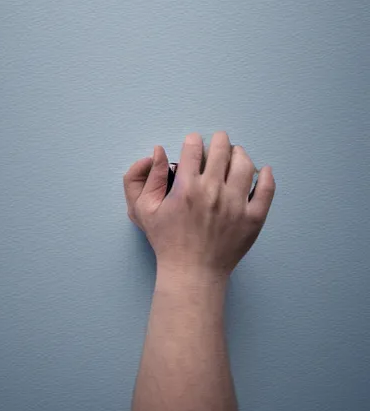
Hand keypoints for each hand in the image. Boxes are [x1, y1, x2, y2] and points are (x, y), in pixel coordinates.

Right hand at [123, 131, 275, 278]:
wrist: (192, 271)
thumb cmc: (166, 240)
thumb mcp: (144, 209)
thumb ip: (147, 178)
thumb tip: (159, 151)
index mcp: (186, 188)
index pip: (193, 149)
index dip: (193, 140)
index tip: (194, 141)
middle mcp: (213, 192)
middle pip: (221, 151)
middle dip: (219, 140)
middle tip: (219, 139)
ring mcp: (236, 205)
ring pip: (245, 165)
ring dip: (240, 153)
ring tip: (235, 153)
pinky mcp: (253, 218)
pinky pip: (266, 190)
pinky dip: (266, 176)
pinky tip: (262, 171)